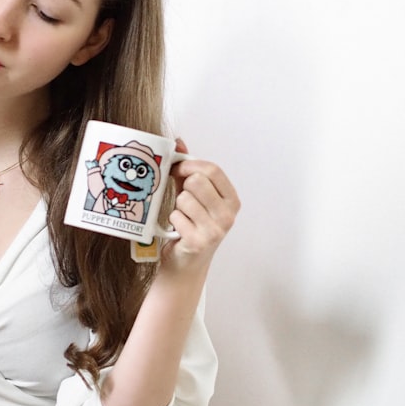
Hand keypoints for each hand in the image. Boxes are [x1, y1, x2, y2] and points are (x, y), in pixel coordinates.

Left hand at [162, 138, 239, 272]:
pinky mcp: (199, 241)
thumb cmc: (191, 225)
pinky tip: (179, 230)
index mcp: (231, 199)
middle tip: (180, 197)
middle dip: (183, 187)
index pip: (213, 169)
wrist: (185, 263)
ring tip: (182, 217)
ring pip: (184, 198)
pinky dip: (172, 221)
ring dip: (177, 206)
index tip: (178, 168)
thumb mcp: (192, 194)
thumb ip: (187, 169)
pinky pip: (176, 216)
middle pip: (197, 181)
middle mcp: (228, 214)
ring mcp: (215, 229)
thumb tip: (178, 142)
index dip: (191, 164)